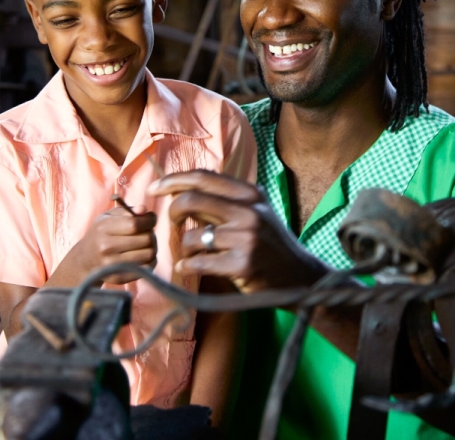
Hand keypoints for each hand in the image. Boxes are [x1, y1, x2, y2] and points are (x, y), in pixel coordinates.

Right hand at [58, 206, 157, 285]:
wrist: (85, 260)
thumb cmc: (101, 233)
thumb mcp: (109, 217)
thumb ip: (128, 211)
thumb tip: (144, 210)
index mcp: (103, 229)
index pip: (135, 224)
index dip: (149, 220)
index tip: (151, 219)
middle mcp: (106, 247)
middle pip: (145, 239)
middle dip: (151, 233)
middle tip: (147, 232)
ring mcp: (112, 265)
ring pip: (149, 254)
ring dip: (152, 247)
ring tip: (145, 244)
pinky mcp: (118, 278)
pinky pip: (146, 268)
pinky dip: (150, 261)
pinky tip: (143, 256)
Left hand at [148, 170, 329, 292]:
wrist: (300, 277)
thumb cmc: (269, 244)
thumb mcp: (255, 213)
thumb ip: (226, 201)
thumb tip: (183, 190)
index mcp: (250, 194)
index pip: (203, 177)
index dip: (174, 180)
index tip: (155, 188)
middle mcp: (249, 212)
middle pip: (191, 200)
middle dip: (173, 213)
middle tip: (173, 225)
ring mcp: (246, 238)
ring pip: (192, 237)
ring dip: (184, 248)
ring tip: (192, 254)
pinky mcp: (242, 265)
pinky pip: (197, 262)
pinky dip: (186, 265)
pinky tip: (189, 268)